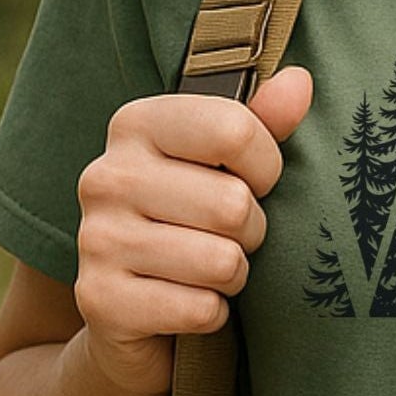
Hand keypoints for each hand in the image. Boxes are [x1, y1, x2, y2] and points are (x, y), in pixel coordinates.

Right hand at [72, 66, 312, 394]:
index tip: (251, 182)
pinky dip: (211, 314)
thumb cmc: (193, 222)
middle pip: (232, 204)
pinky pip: (199, 309)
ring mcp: (95, 239)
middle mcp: (105, 175)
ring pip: (220, 261)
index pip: (234, 130)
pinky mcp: (99, 300)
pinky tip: (187, 303)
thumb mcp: (227, 165)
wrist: (130, 312)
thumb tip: (300, 82)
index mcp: (136, 124)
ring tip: (209, 270)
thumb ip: (263, 122)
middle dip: (250, 231)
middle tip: (228, 237)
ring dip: (233, 274)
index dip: (265, 167)